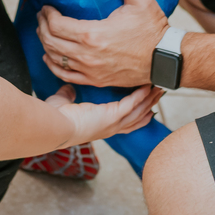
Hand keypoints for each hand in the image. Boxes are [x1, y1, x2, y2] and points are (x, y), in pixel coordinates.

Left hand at [37, 0, 169, 87]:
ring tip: (43, 31)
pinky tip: (49, 57)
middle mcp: (88, 55)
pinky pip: (66, 76)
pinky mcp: (97, 80)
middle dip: (42, 27)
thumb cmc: (153, 29)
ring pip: (55, 58)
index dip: (47, 15)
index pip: (56, 25)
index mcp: (93, 35)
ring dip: (45, 44)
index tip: (46, 7)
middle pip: (51, 41)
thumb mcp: (140, 0)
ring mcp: (91, 71)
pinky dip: (54, 66)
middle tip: (41, 16)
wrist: (166, 59)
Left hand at [48, 84, 163, 148]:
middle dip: (149, 106)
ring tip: (159, 89)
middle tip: (159, 94)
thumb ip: (69, 95)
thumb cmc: (56, 118)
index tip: (147, 109)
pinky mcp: (113, 115)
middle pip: (136, 118)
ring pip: (138, 111)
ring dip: (149, 99)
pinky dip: (140, 95)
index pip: (124, 123)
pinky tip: (147, 86)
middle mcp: (110, 128)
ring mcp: (113, 123)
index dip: (137, 116)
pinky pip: (131, 103)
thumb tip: (69, 88)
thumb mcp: (65, 103)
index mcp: (101, 127)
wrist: (56, 125)